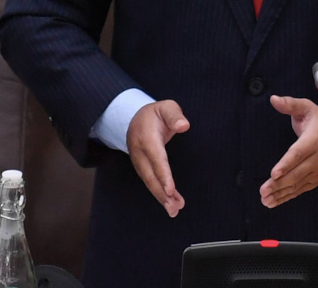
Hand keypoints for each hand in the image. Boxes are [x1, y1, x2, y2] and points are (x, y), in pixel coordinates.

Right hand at [127, 100, 189, 216]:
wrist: (134, 118)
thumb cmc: (155, 113)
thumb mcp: (166, 107)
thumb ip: (174, 115)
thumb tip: (184, 126)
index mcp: (147, 137)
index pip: (156, 158)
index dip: (163, 175)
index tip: (170, 189)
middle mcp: (140, 152)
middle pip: (151, 176)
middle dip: (162, 193)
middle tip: (174, 207)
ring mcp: (139, 162)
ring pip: (149, 182)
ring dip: (161, 198)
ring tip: (174, 210)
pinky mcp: (141, 168)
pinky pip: (150, 182)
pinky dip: (159, 194)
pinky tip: (169, 203)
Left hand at [260, 95, 317, 207]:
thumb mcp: (306, 107)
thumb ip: (290, 104)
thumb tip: (274, 99)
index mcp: (315, 139)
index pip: (299, 153)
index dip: (287, 164)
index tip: (274, 173)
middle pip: (297, 173)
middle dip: (279, 183)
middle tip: (264, 190)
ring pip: (299, 184)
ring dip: (281, 193)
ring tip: (266, 199)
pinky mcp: (317, 179)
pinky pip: (302, 189)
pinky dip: (288, 196)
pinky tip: (275, 200)